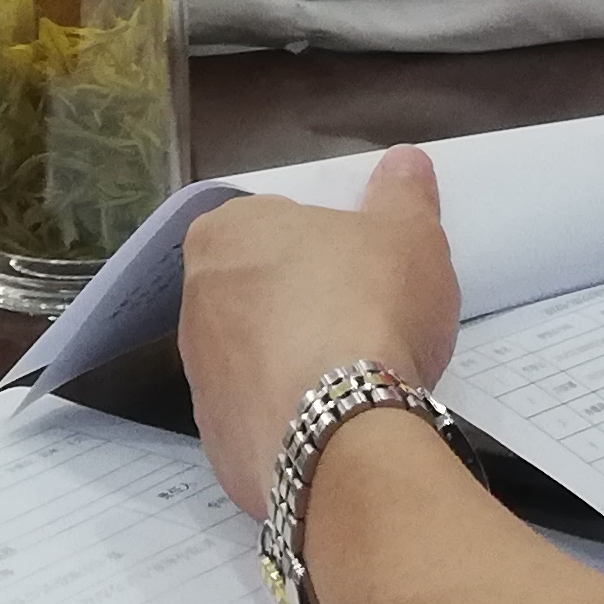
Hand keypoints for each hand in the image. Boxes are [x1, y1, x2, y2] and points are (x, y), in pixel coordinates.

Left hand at [180, 148, 461, 518]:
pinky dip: (292, 421)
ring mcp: (199, 380)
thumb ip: (403, 194)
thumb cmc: (367, 308)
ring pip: (255, 360)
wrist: (342, 436)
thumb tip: (403, 161)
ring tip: (355, 381)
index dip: (318, 247)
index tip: (359, 270)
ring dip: (295, 366)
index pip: (269, 226)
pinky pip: (259, 420)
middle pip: (257, 294)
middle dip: (302, 306)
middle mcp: (194, 302)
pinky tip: (335, 426)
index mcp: (224, 235)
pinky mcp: (216, 442)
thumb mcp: (409, 232)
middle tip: (363, 322)